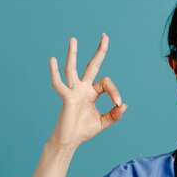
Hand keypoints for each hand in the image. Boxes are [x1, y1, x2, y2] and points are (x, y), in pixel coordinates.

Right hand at [47, 33, 126, 150]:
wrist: (70, 141)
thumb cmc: (84, 130)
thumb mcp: (103, 122)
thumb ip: (114, 115)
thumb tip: (124, 105)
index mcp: (92, 93)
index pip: (106, 83)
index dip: (115, 91)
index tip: (118, 104)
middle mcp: (83, 88)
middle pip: (92, 65)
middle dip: (99, 51)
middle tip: (105, 35)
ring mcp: (73, 91)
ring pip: (73, 69)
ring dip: (73, 54)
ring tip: (73, 39)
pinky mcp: (66, 97)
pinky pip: (59, 83)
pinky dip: (54, 72)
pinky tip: (52, 59)